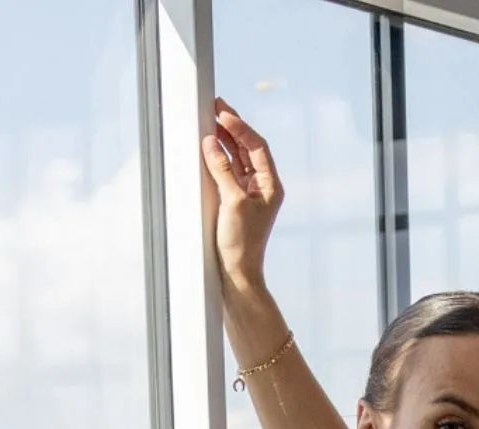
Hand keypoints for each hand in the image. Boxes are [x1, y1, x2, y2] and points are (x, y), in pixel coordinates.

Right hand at [201, 99, 282, 295]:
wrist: (237, 273)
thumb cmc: (241, 242)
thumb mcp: (232, 202)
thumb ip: (222, 169)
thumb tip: (210, 141)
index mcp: (271, 186)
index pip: (258, 147)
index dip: (241, 127)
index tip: (222, 112)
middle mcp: (262, 187)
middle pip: (248, 148)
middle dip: (232, 127)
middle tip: (214, 105)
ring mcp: (248, 193)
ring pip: (237, 157)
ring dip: (224, 138)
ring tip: (208, 119)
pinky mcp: (234, 201)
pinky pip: (227, 171)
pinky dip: (217, 157)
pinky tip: (207, 145)